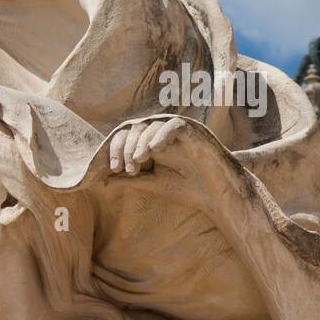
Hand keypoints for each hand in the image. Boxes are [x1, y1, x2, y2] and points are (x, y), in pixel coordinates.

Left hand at [107, 116, 221, 191]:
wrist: (216, 195)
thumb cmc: (187, 188)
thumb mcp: (153, 183)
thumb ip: (131, 179)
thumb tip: (103, 179)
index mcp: (153, 142)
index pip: (128, 135)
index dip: (118, 148)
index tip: (114, 169)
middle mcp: (164, 133)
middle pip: (137, 128)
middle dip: (127, 146)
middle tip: (126, 167)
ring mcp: (179, 130)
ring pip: (153, 124)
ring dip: (142, 142)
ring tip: (138, 160)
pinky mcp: (194, 131)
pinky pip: (174, 125)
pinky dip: (162, 135)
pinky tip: (154, 150)